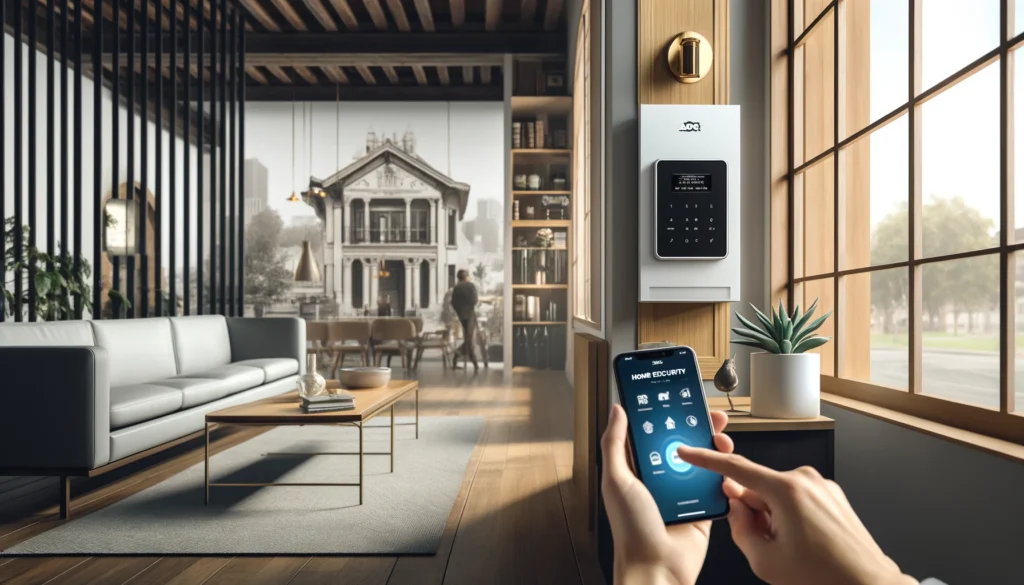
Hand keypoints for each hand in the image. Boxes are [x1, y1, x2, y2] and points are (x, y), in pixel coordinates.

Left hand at [601, 404, 733, 584]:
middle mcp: (659, 480)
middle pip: (682, 444)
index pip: (651, 434)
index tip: (678, 399)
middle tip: (711, 417)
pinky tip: (728, 466)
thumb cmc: (632, 529)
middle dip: (697, 428)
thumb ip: (615, 443)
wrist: (658, 567)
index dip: (665, 415)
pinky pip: (716, 486)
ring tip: (722, 440)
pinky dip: (725, 476)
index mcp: (636, 470)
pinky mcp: (702, 508)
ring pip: (702, 462)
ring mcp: (682, 493)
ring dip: (714, 449)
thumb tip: (617, 411)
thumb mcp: (616, 480)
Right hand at [675, 445, 916, 584]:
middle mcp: (805, 480)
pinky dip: (791, 517)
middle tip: (766, 543)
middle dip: (753, 511)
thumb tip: (737, 509)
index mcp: (786, 490)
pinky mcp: (832, 495)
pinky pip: (797, 499)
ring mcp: (821, 486)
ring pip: (778, 496)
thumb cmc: (825, 577)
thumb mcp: (766, 560)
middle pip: (758, 488)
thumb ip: (740, 529)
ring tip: (792, 548)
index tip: (687, 452)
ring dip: (773, 517)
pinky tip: (804, 544)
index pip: (735, 468)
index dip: (706, 460)